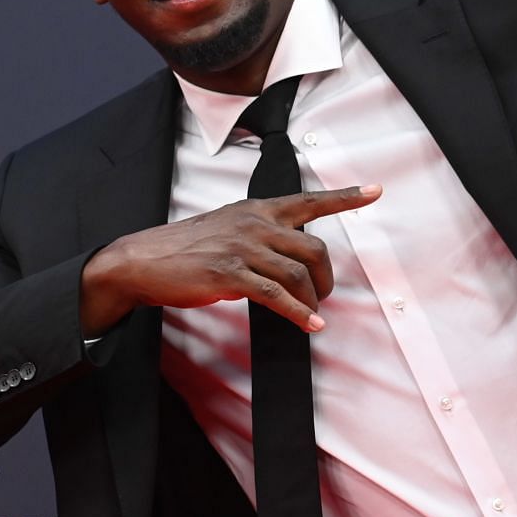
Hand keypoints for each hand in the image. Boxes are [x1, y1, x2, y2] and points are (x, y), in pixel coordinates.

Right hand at [79, 185, 381, 337]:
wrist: (141, 260)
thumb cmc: (184, 248)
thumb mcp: (227, 228)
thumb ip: (259, 236)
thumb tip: (286, 259)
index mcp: (256, 209)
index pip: (309, 200)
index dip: (345, 196)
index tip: (375, 191)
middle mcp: (254, 223)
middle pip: (314, 247)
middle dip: (326, 276)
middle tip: (322, 294)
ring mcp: (243, 248)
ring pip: (299, 273)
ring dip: (312, 299)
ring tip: (311, 313)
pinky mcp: (230, 274)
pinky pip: (277, 296)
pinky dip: (298, 313)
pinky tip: (308, 325)